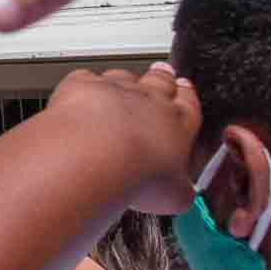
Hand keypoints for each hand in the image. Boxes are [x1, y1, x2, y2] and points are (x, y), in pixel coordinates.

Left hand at [43, 63, 202, 214]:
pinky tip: (80, 95)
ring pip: (123, 77)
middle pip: (160, 81)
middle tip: (163, 73)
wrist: (96, 157)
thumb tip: (180, 196)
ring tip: (122, 85)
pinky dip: (84, 86)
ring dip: (124, 81)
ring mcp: (114, 90)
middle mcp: (149, 100)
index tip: (186, 89)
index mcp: (178, 123)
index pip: (189, 104)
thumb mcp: (173, 196)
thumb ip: (179, 190)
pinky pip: (85, 78)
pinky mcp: (82, 86)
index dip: (187, 96)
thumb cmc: (137, 174)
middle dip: (163, 77)